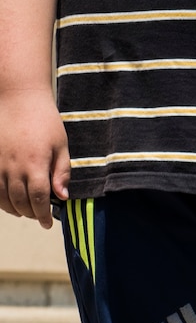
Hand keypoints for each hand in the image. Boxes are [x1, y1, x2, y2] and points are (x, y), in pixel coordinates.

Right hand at [0, 87, 67, 226]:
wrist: (18, 99)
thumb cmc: (44, 121)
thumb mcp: (61, 146)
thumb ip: (62, 173)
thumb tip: (62, 197)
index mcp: (35, 163)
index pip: (38, 199)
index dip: (43, 215)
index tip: (48, 224)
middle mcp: (13, 166)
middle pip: (19, 201)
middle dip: (30, 214)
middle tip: (39, 217)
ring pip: (2, 197)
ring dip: (14, 209)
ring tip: (25, 211)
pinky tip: (8, 201)